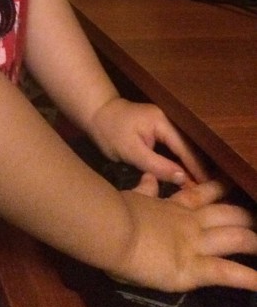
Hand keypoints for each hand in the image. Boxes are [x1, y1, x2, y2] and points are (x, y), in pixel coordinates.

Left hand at [89, 97, 207, 185]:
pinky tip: (186, 177)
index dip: (197, 169)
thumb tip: (183, 179)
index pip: (186, 149)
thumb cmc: (110, 132)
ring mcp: (164, 125)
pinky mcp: (158, 131)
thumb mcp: (131, 151)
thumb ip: (157, 165)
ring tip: (203, 189)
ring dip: (190, 167)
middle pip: (188, 148)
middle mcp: (168, 121)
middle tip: (211, 193)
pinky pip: (174, 148)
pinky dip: (180, 162)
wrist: (95, 113)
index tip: (210, 188)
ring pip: (182, 149)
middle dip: (198, 169)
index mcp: (163, 122)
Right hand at [113, 179, 256, 291]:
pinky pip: (227, 273)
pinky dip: (249, 279)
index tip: (234, 184)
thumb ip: (145, 189)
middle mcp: (191, 222)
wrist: (113, 228)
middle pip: (228, 214)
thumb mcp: (134, 196)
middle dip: (247, 216)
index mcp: (173, 207)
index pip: (202, 194)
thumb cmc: (118, 212)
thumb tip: (150, 177)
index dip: (221, 189)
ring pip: (235, 238)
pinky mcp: (193, 267)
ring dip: (254, 242)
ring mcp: (195, 243)